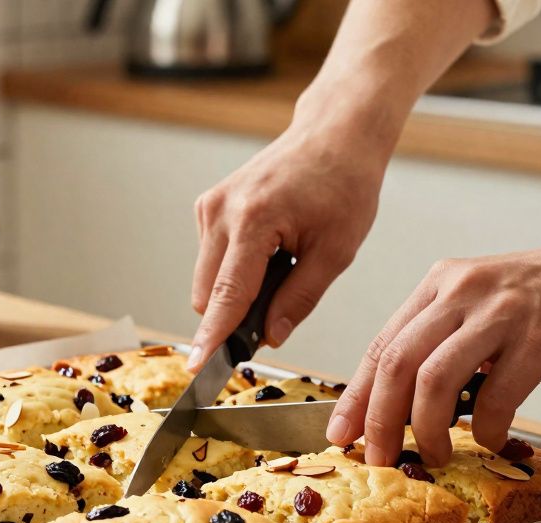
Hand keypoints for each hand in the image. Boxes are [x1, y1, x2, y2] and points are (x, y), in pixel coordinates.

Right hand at [188, 121, 386, 370]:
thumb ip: (300, 299)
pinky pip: (211, 260)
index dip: (213, 337)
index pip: (226, 295)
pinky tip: (270, 250)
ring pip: (205, 281)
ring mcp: (210, 207)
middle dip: (233, 316)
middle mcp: (220, 212)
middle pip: (207, 295)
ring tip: (282, 266)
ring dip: (234, 292)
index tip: (197, 368)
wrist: (333, 136)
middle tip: (279, 311)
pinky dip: (234, 271)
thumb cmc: (343, 185)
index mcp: (254, 221)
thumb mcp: (337, 250)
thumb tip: (271, 338)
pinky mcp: (208, 207)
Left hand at [325, 228, 540, 465]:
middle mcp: (463, 292)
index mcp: (442, 285)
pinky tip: (494, 440)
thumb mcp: (488, 302)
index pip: (381, 344)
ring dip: (426, 429)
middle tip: (378, 457)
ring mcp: (501, 313)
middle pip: (395, 363)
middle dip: (378, 420)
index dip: (355, 395)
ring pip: (433, 379)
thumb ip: (450, 339)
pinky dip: (489, 427)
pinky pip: (498, 394)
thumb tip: (411, 401)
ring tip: (433, 456)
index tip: (340, 433)